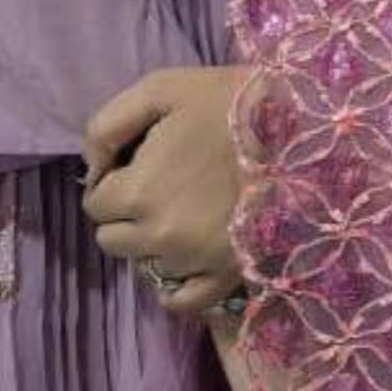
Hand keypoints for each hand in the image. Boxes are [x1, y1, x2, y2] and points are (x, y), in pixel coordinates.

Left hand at [80, 65, 251, 317]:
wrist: (300, 128)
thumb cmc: (226, 102)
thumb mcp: (160, 89)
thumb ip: (108, 125)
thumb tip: (91, 165)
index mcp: (138, 190)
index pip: (95, 202)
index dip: (111, 180)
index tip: (137, 162)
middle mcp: (158, 235)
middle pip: (112, 239)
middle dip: (124, 213)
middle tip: (157, 186)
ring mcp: (192, 262)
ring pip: (143, 266)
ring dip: (150, 242)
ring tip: (181, 210)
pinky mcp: (225, 277)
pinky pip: (181, 301)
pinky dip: (176, 284)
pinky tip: (185, 258)